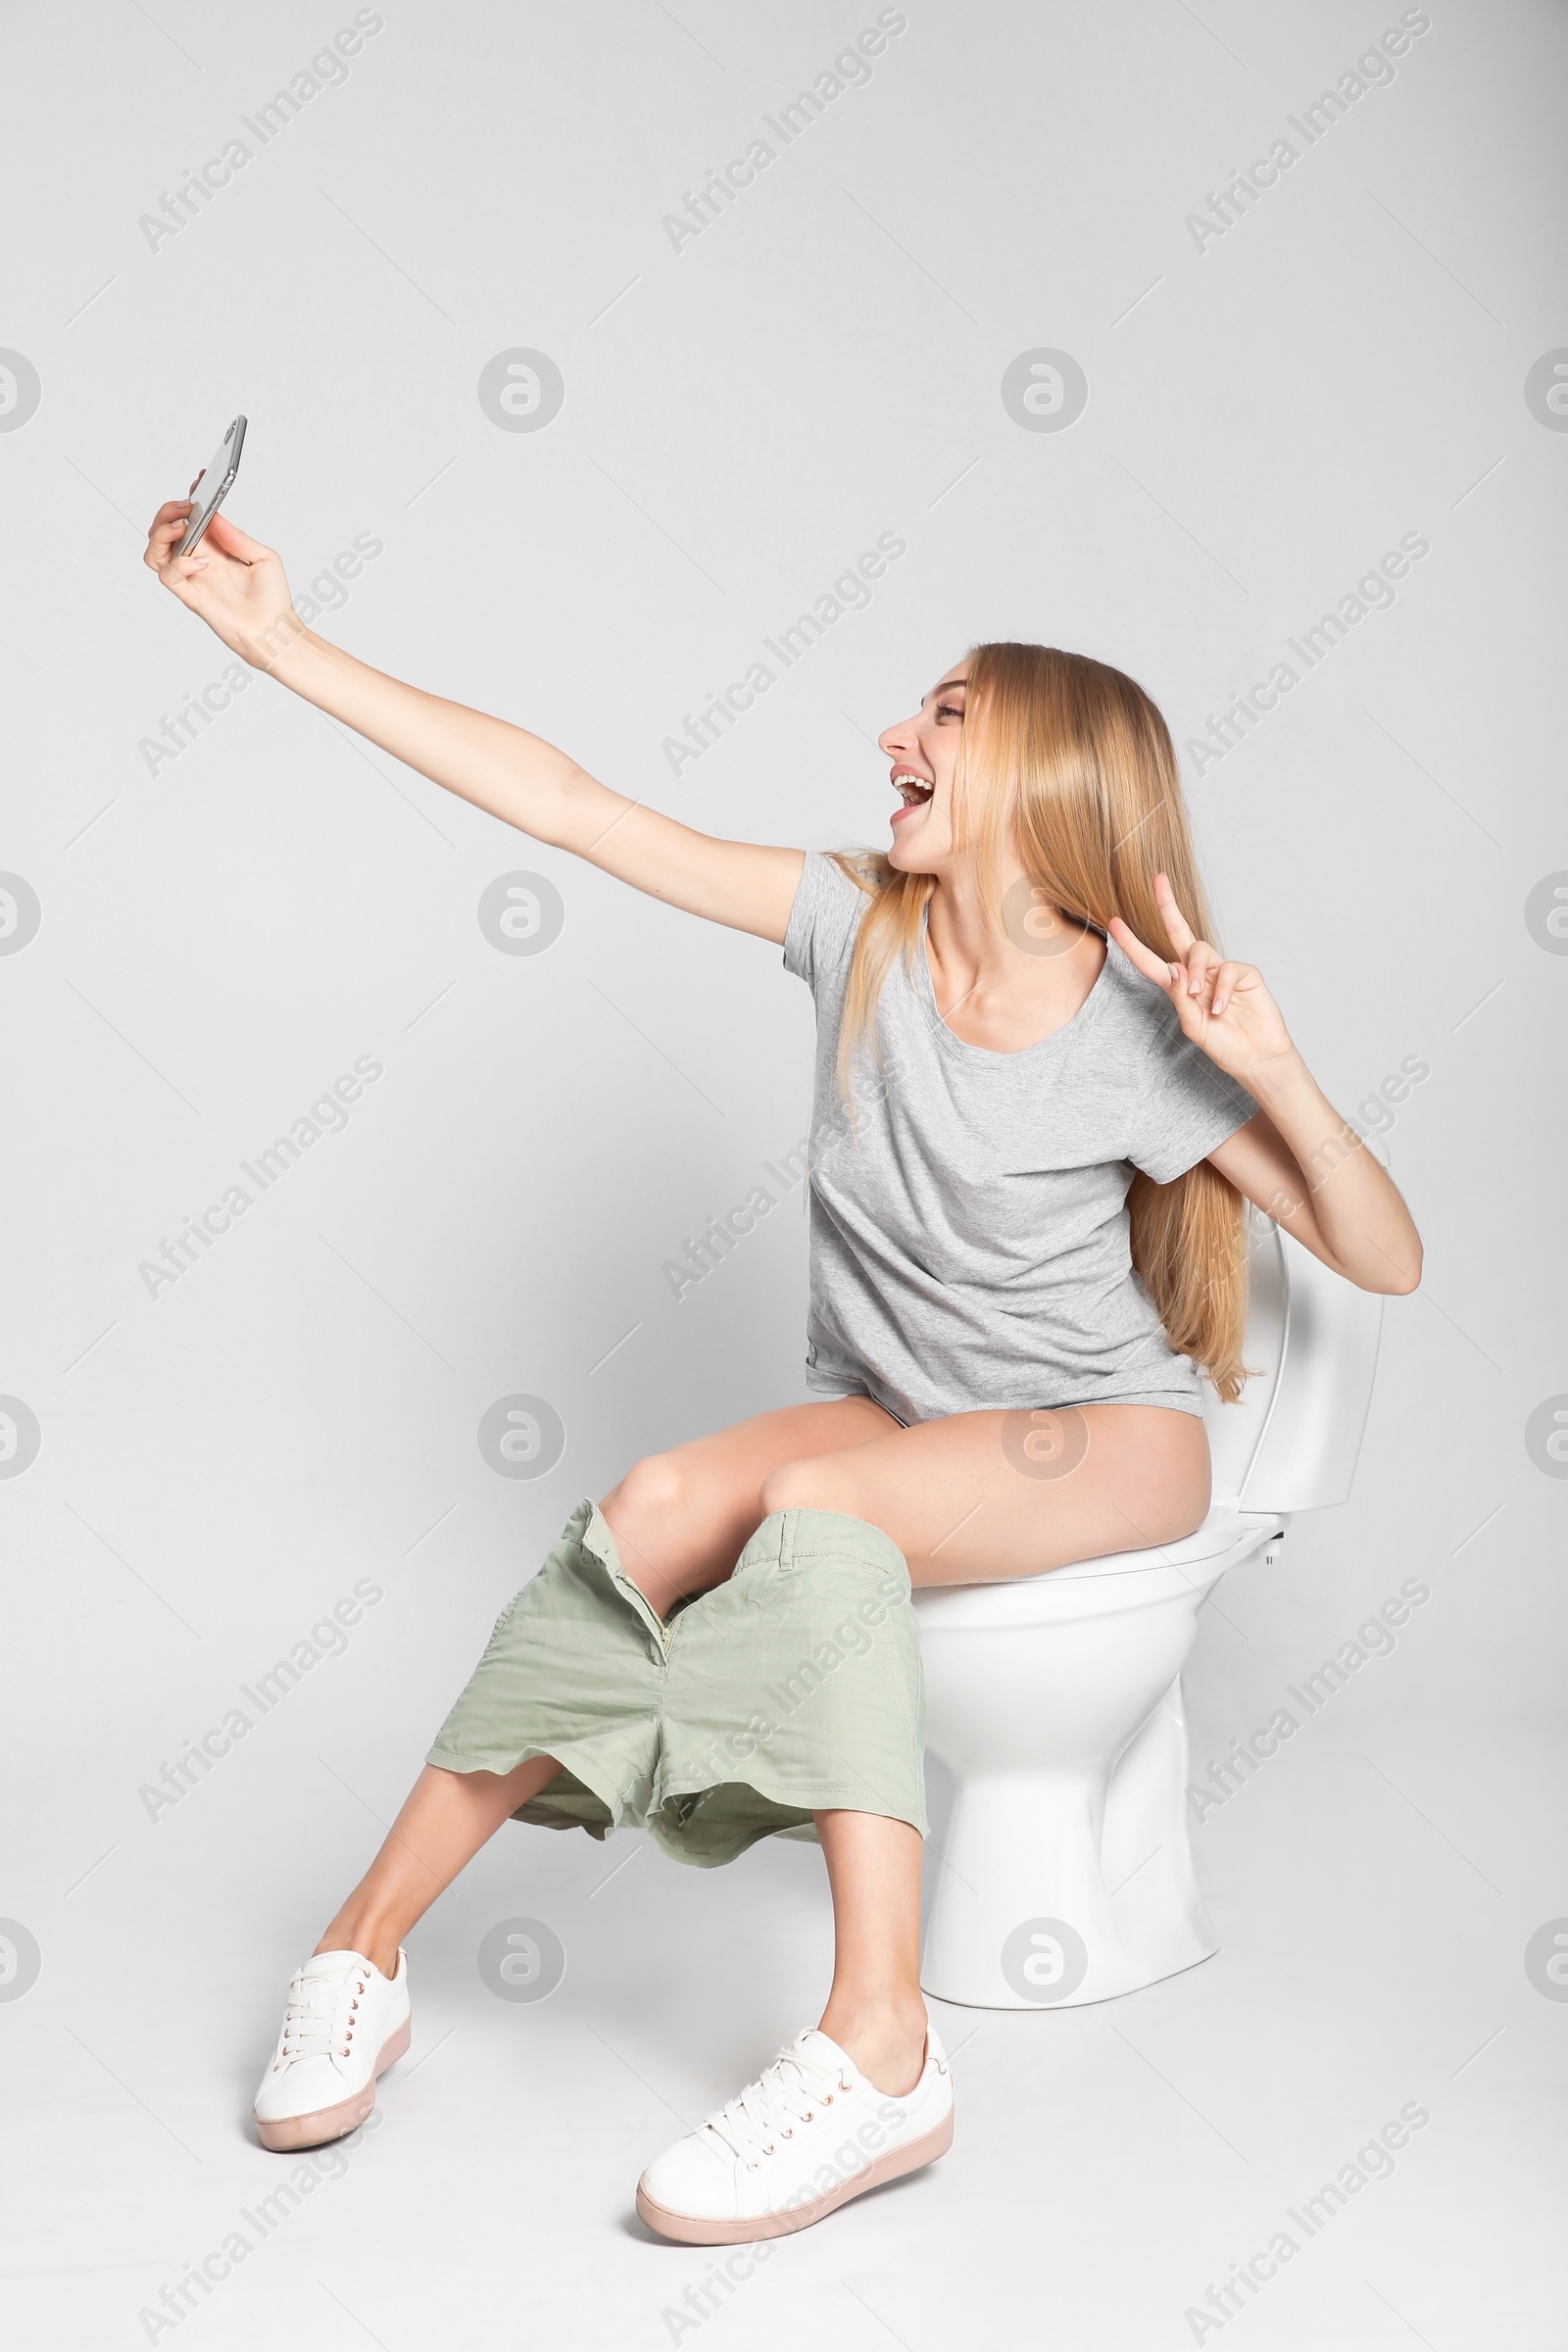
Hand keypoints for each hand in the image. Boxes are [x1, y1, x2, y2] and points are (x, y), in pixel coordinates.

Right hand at [143, 496, 305, 672]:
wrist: (276, 631)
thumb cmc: (273, 599)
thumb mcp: (264, 557)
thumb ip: (236, 536)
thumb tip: (214, 516)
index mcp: (214, 548)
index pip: (190, 519)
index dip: (189, 498)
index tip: (198, 480)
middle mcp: (199, 561)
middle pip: (163, 530)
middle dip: (167, 512)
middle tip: (185, 507)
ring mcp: (193, 579)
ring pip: (155, 551)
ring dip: (161, 534)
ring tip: (182, 528)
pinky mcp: (191, 596)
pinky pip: (168, 575)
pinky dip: (179, 564)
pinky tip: (202, 562)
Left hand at [1108, 874, 1294, 1085]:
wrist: (1256, 1058)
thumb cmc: (1223, 1045)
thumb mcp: (1192, 1026)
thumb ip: (1180, 999)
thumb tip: (1174, 967)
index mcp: (1179, 987)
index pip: (1150, 960)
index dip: (1131, 943)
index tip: (1114, 922)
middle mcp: (1198, 973)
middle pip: (1179, 932)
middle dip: (1167, 906)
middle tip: (1158, 879)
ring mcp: (1221, 971)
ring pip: (1199, 950)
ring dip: (1195, 972)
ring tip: (1200, 999)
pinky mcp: (1244, 973)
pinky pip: (1227, 968)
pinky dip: (1221, 990)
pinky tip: (1221, 1008)